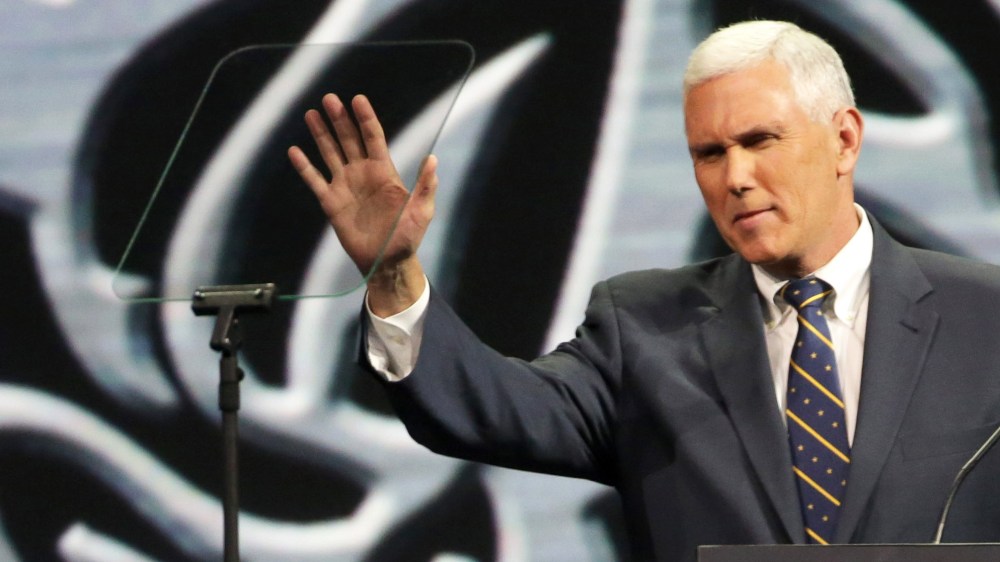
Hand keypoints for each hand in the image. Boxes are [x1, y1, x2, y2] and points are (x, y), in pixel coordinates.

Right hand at [288, 94, 433, 312]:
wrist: (386, 261)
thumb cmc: (408, 237)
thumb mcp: (421, 211)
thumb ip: (425, 186)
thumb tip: (432, 159)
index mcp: (384, 172)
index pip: (373, 138)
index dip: (365, 118)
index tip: (358, 99)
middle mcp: (362, 173)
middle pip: (349, 139)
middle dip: (339, 119)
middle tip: (329, 99)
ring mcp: (345, 186)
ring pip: (330, 153)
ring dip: (321, 134)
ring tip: (311, 113)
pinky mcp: (331, 202)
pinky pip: (315, 180)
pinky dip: (305, 166)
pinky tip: (295, 151)